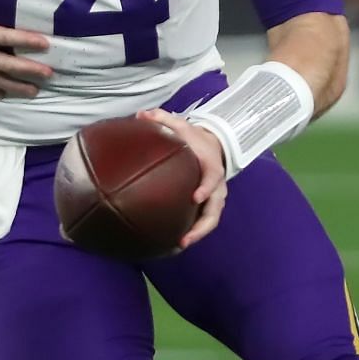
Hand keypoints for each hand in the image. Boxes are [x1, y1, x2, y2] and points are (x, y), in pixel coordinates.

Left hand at [136, 108, 226, 248]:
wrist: (213, 146)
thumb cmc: (195, 139)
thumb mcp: (182, 125)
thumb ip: (163, 119)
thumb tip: (142, 115)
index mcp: (211, 166)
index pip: (213, 179)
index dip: (207, 189)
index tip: (196, 197)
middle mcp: (217, 186)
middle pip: (215, 211)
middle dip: (202, 227)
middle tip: (185, 238)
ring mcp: (214, 198)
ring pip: (210, 221)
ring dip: (197, 234)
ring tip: (180, 244)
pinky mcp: (208, 206)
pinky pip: (202, 221)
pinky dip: (193, 232)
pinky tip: (175, 241)